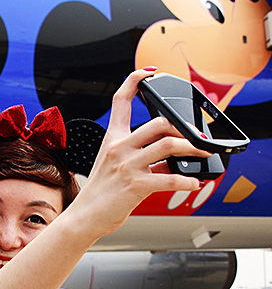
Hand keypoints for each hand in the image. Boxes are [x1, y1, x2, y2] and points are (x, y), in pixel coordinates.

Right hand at [68, 68, 211, 238]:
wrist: (85, 216)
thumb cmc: (101, 193)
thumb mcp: (116, 167)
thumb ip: (142, 157)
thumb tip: (171, 159)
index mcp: (112, 139)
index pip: (121, 100)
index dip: (134, 81)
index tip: (148, 72)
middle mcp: (119, 147)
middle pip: (159, 123)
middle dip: (185, 129)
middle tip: (197, 137)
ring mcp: (127, 165)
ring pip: (169, 146)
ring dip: (193, 150)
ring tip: (203, 155)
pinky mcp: (136, 185)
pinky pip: (170, 178)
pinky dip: (188, 181)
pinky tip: (193, 183)